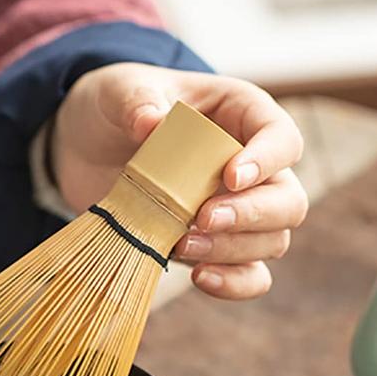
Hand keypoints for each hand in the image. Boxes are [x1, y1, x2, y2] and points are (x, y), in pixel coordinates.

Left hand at [51, 62, 307, 299]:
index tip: (229, 177)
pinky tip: (199, 278)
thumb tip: (149, 123)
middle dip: (250, 215)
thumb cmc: (116, 109)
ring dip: (231, 250)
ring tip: (181, 246)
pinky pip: (250, 275)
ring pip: (272, 241)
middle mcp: (253, 166)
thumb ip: (135, 101)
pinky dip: (233, 283)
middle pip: (288, 200)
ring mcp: (238, 211)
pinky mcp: (216, 246)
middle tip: (202, 219)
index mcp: (243, 115)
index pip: (282, 138)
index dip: (267, 160)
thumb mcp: (117, 92)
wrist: (89, 150)